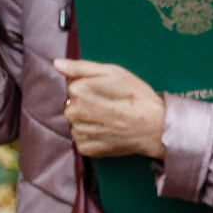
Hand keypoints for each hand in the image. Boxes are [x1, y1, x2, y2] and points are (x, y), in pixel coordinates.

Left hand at [52, 58, 168, 158]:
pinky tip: (108, 132)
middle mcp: (73, 112)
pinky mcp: (85, 149)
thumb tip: (57, 64)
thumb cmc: (137, 96)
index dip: (91, 87)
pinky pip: (81, 139)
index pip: (73, 86)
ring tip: (111, 120)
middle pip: (72, 104)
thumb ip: (81, 67)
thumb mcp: (113, 72)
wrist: (156, 127)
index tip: (107, 92)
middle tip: (110, 106)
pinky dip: (92, 136)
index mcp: (77, 90)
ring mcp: (78, 132)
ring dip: (88, 121)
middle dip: (87, 104)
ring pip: (76, 122)